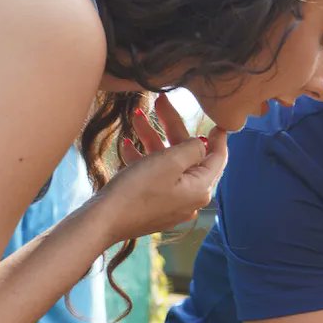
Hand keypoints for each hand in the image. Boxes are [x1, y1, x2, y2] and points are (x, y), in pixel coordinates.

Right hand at [102, 94, 227, 240]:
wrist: (103, 220)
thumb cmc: (138, 190)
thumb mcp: (170, 161)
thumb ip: (193, 147)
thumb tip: (202, 144)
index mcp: (200, 189)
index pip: (217, 158)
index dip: (218, 138)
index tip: (218, 121)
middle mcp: (190, 199)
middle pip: (188, 156)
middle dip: (172, 127)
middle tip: (161, 102)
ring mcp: (171, 204)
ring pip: (168, 164)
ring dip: (153, 139)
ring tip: (136, 117)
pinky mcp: (153, 206)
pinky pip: (155, 178)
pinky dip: (144, 159)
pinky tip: (127, 144)